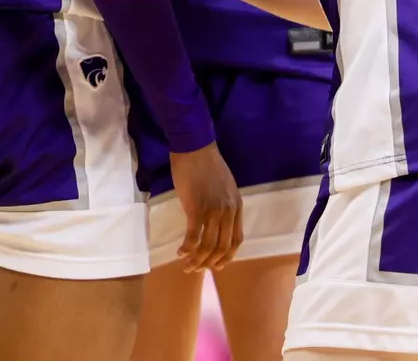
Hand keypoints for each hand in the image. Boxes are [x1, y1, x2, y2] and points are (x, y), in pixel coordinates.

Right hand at [169, 143, 242, 271]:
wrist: (194, 148)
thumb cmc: (207, 165)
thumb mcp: (225, 187)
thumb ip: (224, 205)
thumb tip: (216, 223)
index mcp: (237, 206)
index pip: (237, 240)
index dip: (227, 257)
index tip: (217, 265)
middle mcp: (228, 211)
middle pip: (222, 247)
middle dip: (209, 263)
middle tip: (197, 269)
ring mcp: (213, 210)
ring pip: (208, 246)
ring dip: (197, 260)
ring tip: (187, 266)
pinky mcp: (196, 208)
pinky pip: (194, 236)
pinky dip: (187, 248)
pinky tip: (180, 252)